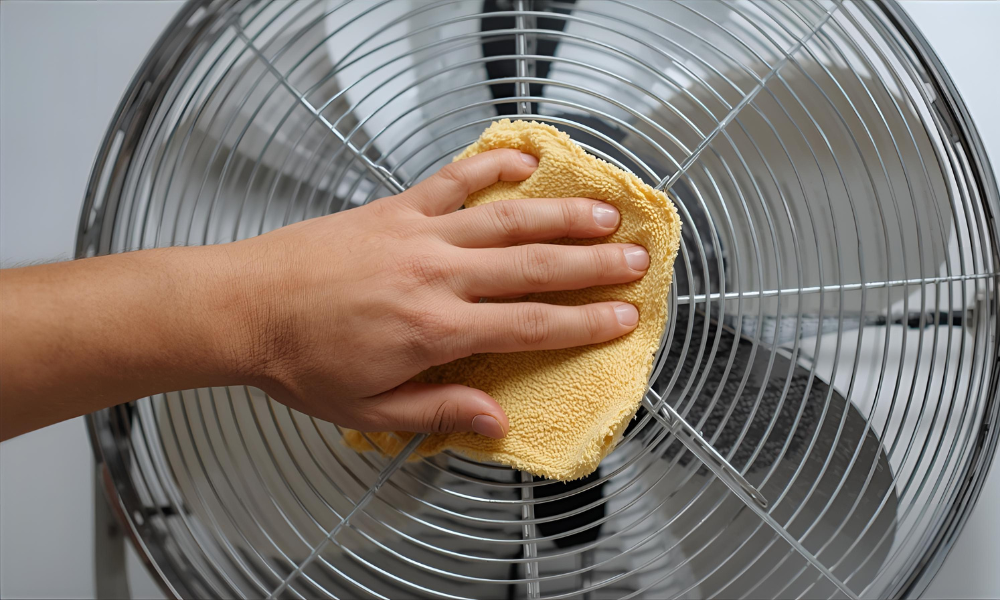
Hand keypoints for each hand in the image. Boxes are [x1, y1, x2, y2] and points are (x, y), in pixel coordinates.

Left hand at [227, 149, 649, 438]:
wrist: (243, 307)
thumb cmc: (302, 363)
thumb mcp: (369, 409)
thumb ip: (438, 412)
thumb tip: (498, 424)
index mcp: (435, 331)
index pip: (529, 325)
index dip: (584, 323)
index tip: (624, 317)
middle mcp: (437, 276)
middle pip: (533, 267)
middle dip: (593, 265)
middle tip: (637, 261)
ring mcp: (417, 235)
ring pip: (505, 220)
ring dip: (561, 215)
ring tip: (606, 212)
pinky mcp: (394, 207)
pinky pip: (452, 179)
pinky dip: (491, 166)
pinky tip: (525, 162)